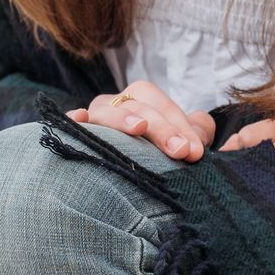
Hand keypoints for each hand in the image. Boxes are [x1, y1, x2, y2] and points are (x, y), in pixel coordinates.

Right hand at [64, 77, 214, 162]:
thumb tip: (202, 131)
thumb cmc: (156, 154)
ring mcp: (94, 117)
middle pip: (137, 107)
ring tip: (139, 128)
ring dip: (123, 118)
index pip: (161, 105)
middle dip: (162, 128)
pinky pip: (72, 122)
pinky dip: (75, 118)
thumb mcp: (181, 140)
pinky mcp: (76, 133)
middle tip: (181, 151)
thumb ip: (197, 132)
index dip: (180, 126)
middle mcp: (116, 104)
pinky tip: (80, 118)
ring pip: (106, 111)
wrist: (126, 176)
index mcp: (141, 99)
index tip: (194, 151)